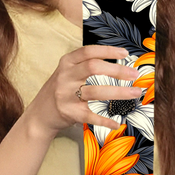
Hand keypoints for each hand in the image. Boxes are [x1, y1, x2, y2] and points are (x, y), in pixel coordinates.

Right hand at [25, 45, 141, 135]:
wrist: (39, 115)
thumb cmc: (59, 91)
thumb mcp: (67, 72)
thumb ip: (85, 65)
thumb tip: (116, 62)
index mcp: (66, 63)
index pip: (88, 52)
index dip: (108, 51)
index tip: (125, 54)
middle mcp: (65, 77)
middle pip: (93, 67)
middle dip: (117, 70)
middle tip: (134, 74)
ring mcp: (66, 95)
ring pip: (96, 91)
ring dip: (119, 92)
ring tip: (135, 93)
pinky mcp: (69, 113)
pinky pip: (91, 116)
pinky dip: (106, 121)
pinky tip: (117, 123)